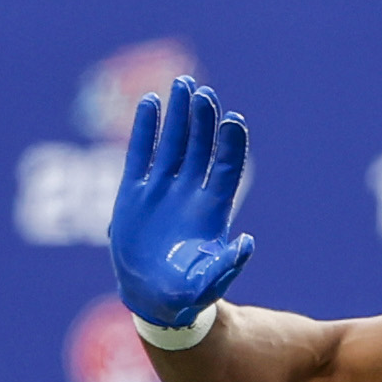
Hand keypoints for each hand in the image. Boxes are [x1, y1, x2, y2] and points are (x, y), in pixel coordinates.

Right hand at [109, 79, 256, 341]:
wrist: (152, 298)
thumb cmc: (186, 293)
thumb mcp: (207, 284)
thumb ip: (226, 265)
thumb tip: (247, 243)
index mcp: (212, 209)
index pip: (225, 168)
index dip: (230, 144)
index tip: (233, 119)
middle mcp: (189, 192)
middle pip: (201, 147)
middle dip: (203, 119)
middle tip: (203, 91)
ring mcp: (162, 189)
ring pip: (173, 142)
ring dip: (178, 114)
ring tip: (182, 84)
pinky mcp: (134, 192)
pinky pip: (140, 153)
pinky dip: (145, 128)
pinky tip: (149, 102)